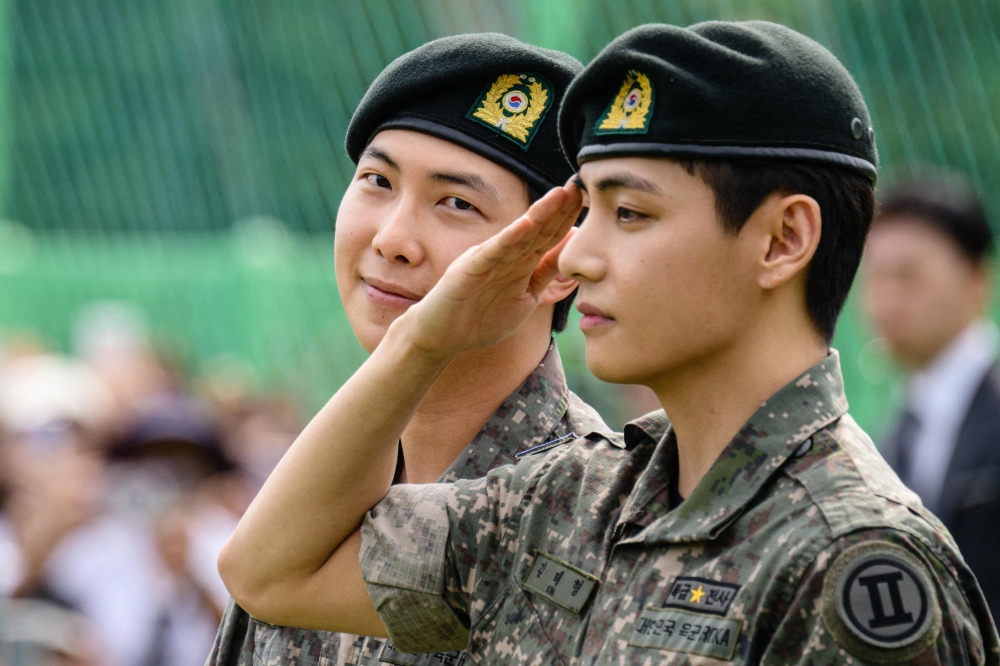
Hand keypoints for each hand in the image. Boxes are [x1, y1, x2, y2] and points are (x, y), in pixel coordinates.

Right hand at [399, 182, 581, 356]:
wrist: (442, 336)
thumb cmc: (481, 317)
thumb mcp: (525, 296)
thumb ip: (546, 272)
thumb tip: (571, 246)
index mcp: (520, 262)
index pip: (548, 235)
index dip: (567, 217)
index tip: (587, 198)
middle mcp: (505, 255)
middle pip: (537, 228)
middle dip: (559, 208)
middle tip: (579, 186)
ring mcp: (487, 260)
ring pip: (518, 234)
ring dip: (540, 214)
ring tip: (559, 195)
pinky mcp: (469, 270)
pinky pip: (492, 253)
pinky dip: (508, 238)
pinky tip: (525, 224)